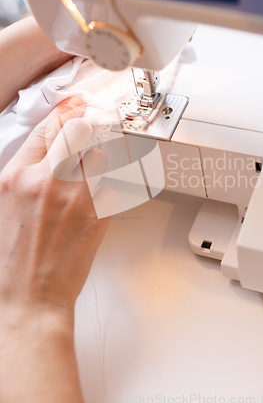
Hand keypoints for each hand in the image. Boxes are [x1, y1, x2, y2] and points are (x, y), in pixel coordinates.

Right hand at [0, 95, 115, 321]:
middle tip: (87, 124)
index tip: (74, 105)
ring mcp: (77, 196)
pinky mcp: (99, 213)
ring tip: (86, 177)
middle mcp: (47, 181)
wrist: (31, 298)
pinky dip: (105, 188)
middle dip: (83, 124)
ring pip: (100, 154)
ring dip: (96, 159)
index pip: (45, 130)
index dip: (63, 112)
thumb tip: (42, 153)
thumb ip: (22, 175)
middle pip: (77, 130)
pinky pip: (111, 184)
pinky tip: (93, 201)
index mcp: (16, 178)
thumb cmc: (12, 260)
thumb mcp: (2, 206)